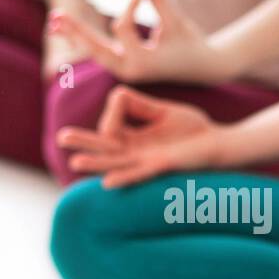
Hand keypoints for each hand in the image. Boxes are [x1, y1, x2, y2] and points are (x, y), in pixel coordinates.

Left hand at [47, 0, 232, 84]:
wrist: (203, 68)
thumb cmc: (191, 41)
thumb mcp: (175, 18)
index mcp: (143, 61)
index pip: (122, 26)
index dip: (132, 3)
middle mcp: (130, 71)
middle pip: (95, 48)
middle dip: (77, 31)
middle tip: (55, 16)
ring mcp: (125, 72)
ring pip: (93, 53)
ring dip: (75, 36)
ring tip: (54, 21)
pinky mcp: (124, 68)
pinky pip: (99, 54)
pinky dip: (85, 42)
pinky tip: (69, 31)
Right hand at [55, 86, 226, 187]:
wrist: (217, 143)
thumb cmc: (191, 129)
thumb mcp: (162, 112)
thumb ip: (140, 105)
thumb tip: (116, 95)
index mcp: (133, 138)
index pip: (110, 126)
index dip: (111, 113)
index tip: (118, 101)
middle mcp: (135, 152)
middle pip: (103, 148)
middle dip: (83, 142)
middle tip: (60, 137)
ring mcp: (146, 161)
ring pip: (115, 162)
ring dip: (96, 163)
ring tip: (76, 162)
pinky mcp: (161, 168)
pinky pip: (138, 174)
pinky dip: (123, 177)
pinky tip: (108, 182)